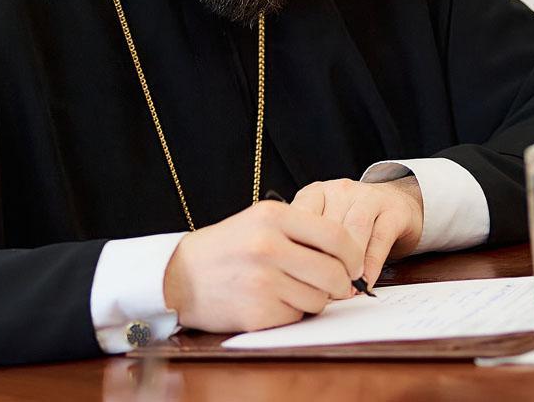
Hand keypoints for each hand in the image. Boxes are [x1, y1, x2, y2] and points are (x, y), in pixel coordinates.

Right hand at [162, 200, 363, 332]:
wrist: (179, 276)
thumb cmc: (227, 247)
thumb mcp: (260, 221)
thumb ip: (303, 230)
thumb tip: (349, 255)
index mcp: (273, 216)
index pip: (337, 236)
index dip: (354, 254)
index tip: (354, 263)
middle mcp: (269, 246)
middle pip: (334, 272)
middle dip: (342, 282)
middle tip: (339, 284)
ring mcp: (263, 282)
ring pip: (320, 298)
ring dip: (315, 298)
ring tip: (292, 287)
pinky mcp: (258, 312)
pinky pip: (298, 316)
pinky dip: (293, 312)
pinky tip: (274, 300)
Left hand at [291, 177, 423, 287]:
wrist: (399, 201)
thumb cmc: (355, 221)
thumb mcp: (326, 226)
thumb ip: (311, 245)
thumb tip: (300, 282)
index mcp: (315, 193)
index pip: (299, 218)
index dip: (300, 250)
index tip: (299, 278)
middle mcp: (340, 191)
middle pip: (326, 226)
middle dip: (324, 262)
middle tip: (321, 292)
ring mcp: (368, 197)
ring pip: (353, 230)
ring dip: (347, 264)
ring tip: (344, 290)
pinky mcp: (394, 211)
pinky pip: (379, 239)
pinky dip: (371, 265)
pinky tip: (365, 282)